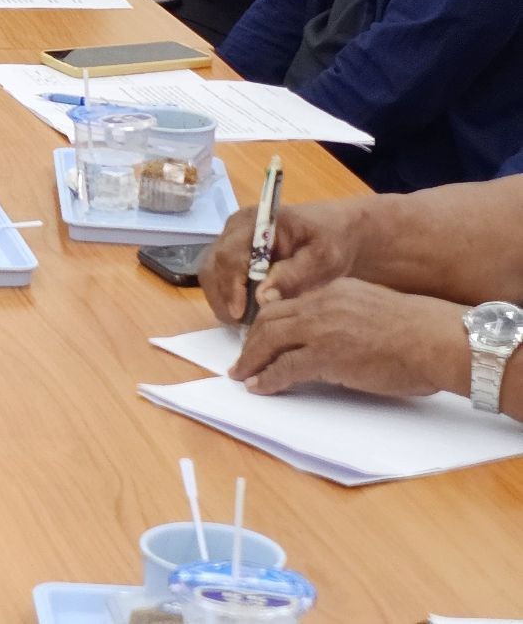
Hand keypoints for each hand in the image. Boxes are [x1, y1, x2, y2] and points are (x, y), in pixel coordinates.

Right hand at [200, 196, 369, 323]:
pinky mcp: (231, 254)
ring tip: (244, 320)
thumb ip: (293, 275)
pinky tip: (244, 311)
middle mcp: (235, 229)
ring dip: (221, 299)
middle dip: (223, 297)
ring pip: (209, 273)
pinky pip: (216, 277)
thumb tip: (262, 297)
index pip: (229, 255)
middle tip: (242, 324)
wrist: (333, 230)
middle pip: (212, 265)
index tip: (240, 314)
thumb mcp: (323, 258)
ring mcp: (230, 241)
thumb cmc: (331, 241)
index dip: (231, 286)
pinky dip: (225, 296)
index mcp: (255, 223)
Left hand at [231, 279, 467, 398]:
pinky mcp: (326, 356)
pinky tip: (259, 387)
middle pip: (270, 320)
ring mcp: (321, 329)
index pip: (288, 303)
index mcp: (333, 290)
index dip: (268, 321)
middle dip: (251, 340)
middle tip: (242, 357)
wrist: (437, 340)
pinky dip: (267, 378)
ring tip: (242, 374)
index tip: (258, 335)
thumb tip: (330, 337)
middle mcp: (320, 304)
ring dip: (252, 359)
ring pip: (270, 340)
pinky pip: (285, 367)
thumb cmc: (418, 332)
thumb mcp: (372, 308)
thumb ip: (345, 314)